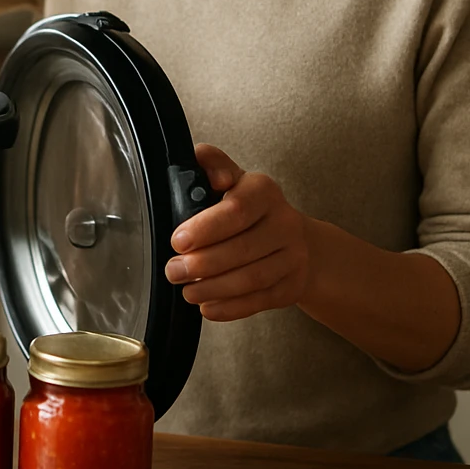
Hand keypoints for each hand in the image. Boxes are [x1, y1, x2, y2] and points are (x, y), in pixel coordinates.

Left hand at [163, 144, 312, 321]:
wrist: (296, 239)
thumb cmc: (250, 208)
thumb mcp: (232, 179)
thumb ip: (212, 164)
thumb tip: (197, 160)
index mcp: (264, 191)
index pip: (237, 210)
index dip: (205, 228)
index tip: (177, 241)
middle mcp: (285, 223)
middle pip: (242, 249)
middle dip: (202, 263)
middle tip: (173, 271)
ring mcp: (294, 257)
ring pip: (252, 279)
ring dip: (214, 288)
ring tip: (187, 290)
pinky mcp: (293, 285)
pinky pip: (261, 300)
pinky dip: (231, 308)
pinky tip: (207, 307)